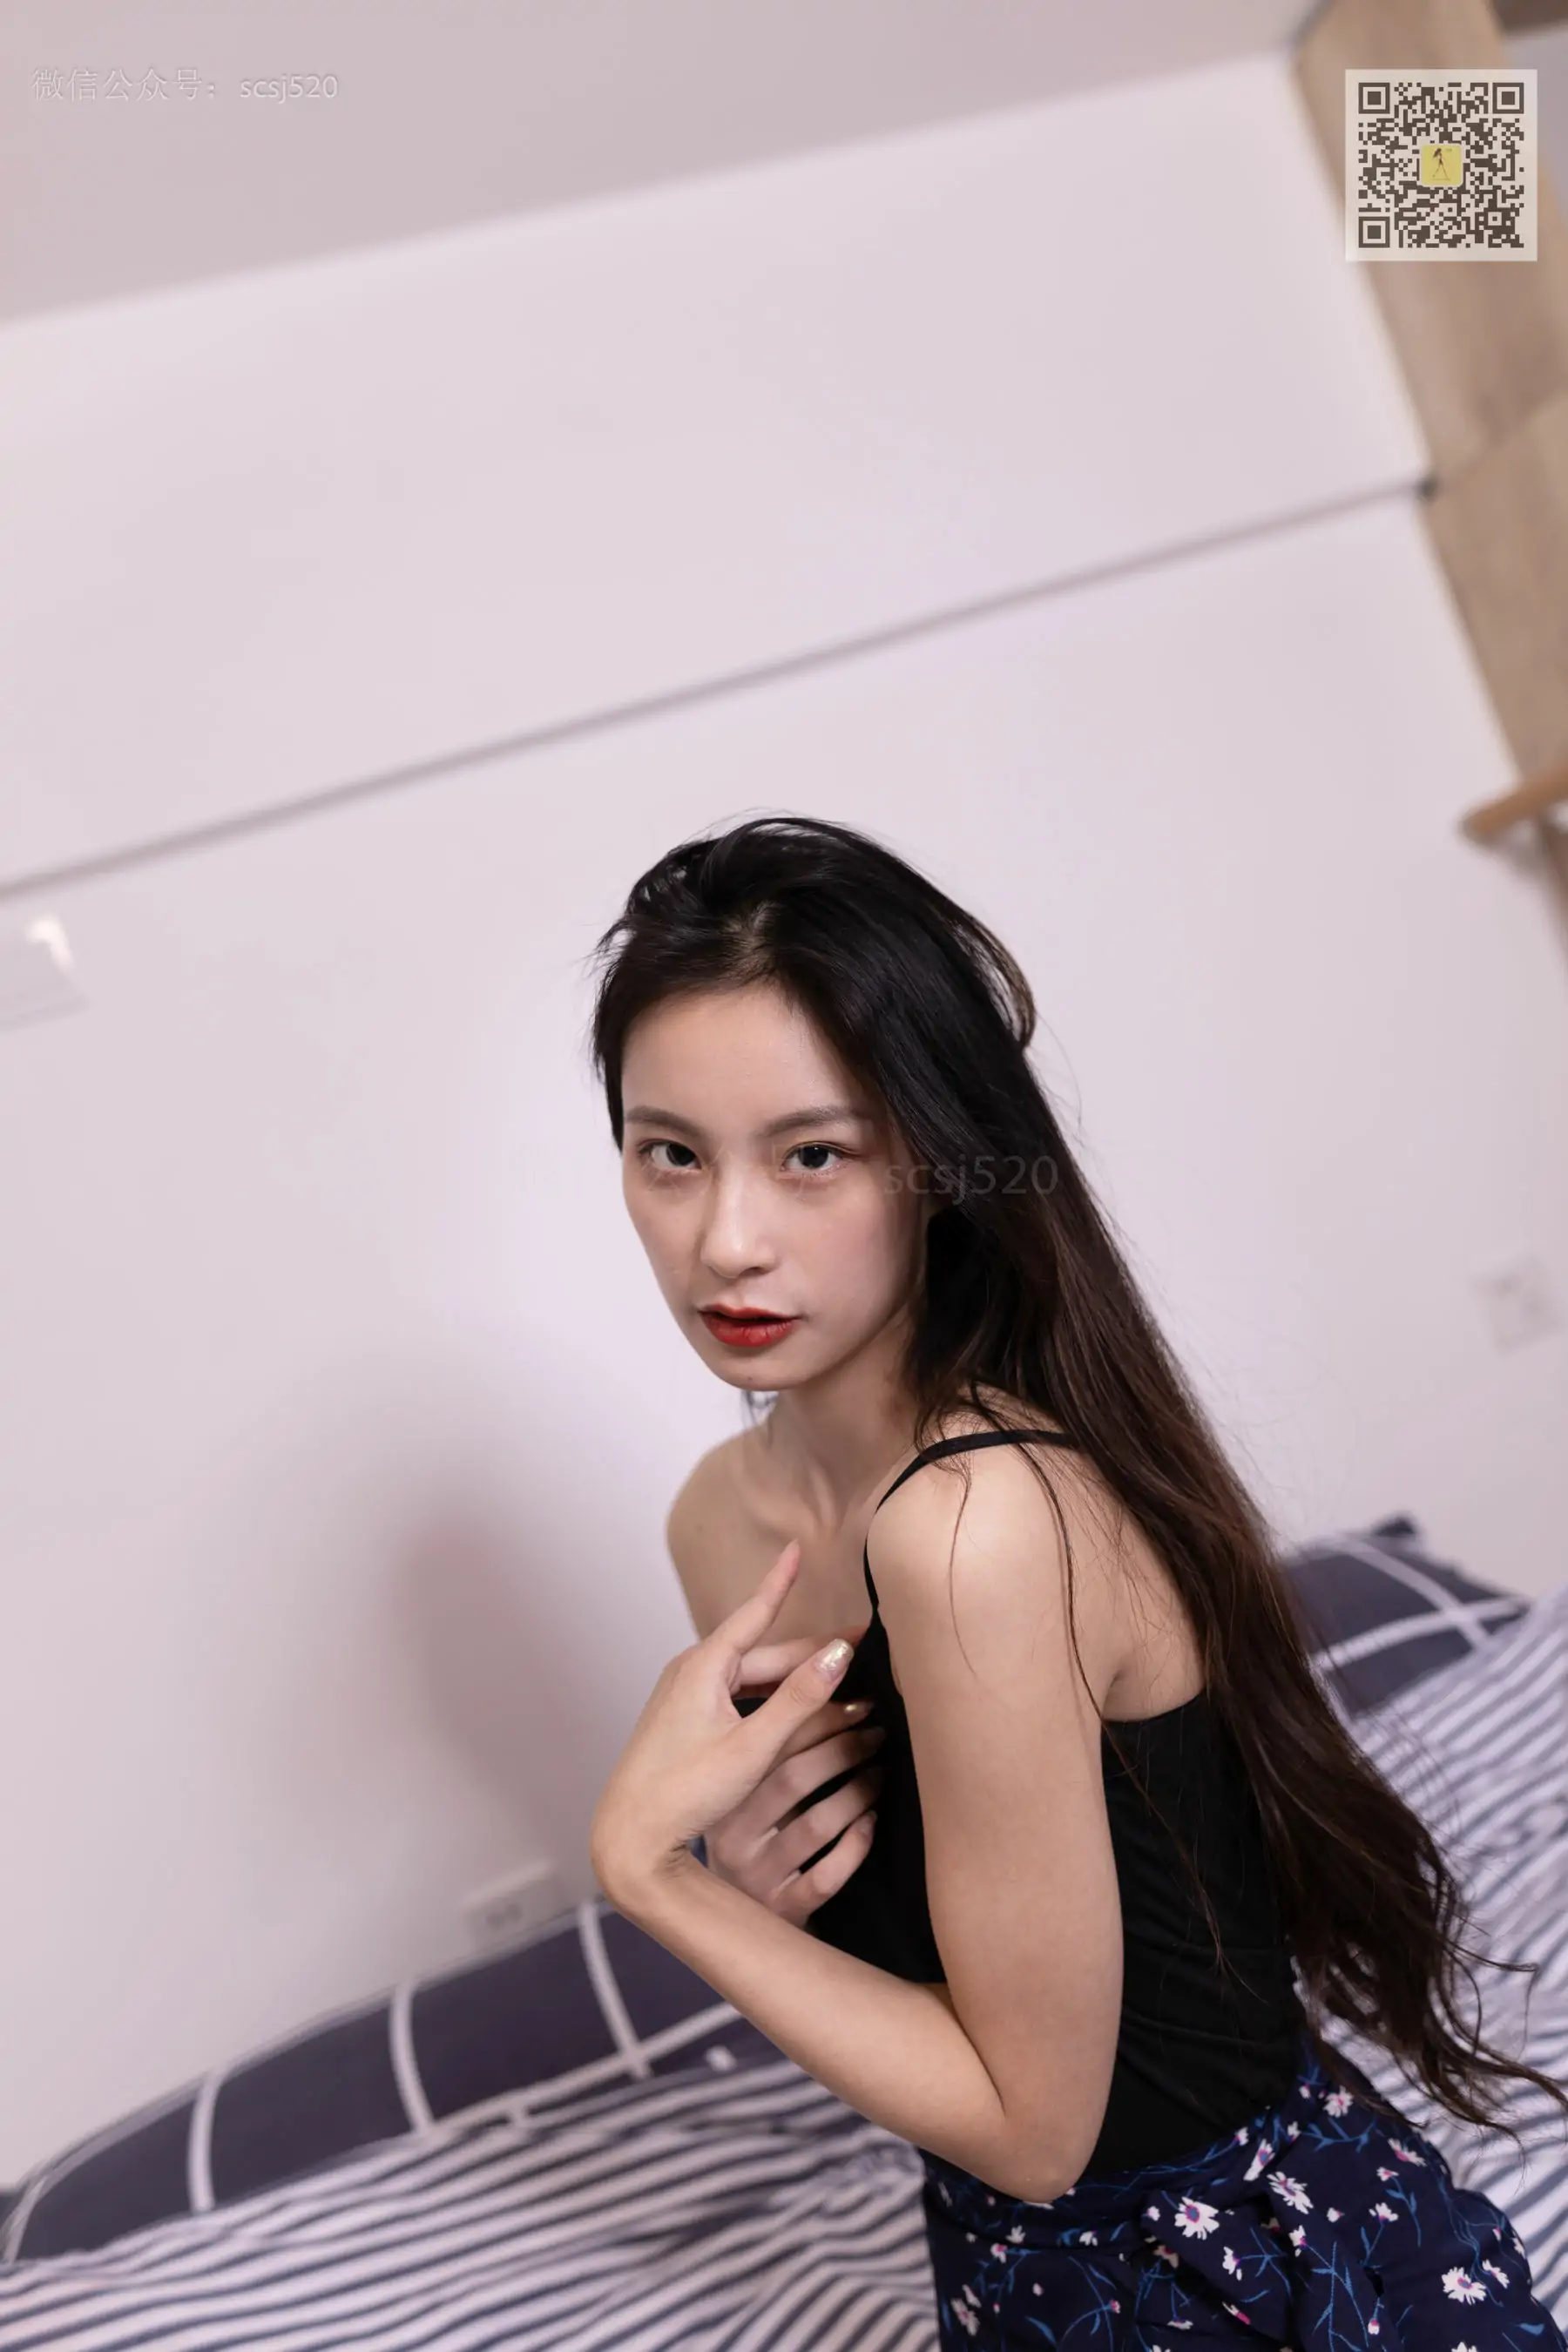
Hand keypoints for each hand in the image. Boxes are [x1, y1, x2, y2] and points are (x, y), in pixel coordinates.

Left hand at [589, 1541, 882, 1906]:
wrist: (630, 1838)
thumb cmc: (685, 1793)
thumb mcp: (753, 1746)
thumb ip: (799, 1699)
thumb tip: (840, 1654)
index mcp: (704, 1666)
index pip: (755, 1612)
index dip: (781, 1580)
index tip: (796, 1547)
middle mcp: (691, 1672)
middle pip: (765, 1654)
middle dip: (812, 1653)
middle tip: (864, 1649)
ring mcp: (685, 1697)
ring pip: (753, 1678)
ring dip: (794, 1680)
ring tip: (839, 1681)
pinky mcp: (685, 1722)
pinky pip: (737, 1696)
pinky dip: (770, 1699)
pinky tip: (792, 1709)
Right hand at [702, 1661, 885, 1924]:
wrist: (736, 1928)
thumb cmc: (757, 1842)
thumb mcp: (754, 1798)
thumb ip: (777, 1752)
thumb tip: (833, 1682)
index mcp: (723, 1796)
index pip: (769, 1742)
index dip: (817, 1715)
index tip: (859, 1699)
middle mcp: (731, 1835)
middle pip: (793, 1778)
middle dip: (843, 1748)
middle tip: (878, 1731)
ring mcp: (755, 1876)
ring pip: (815, 1825)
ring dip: (857, 1793)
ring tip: (882, 1773)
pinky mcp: (781, 1910)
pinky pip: (825, 1877)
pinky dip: (854, 1846)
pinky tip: (872, 1825)